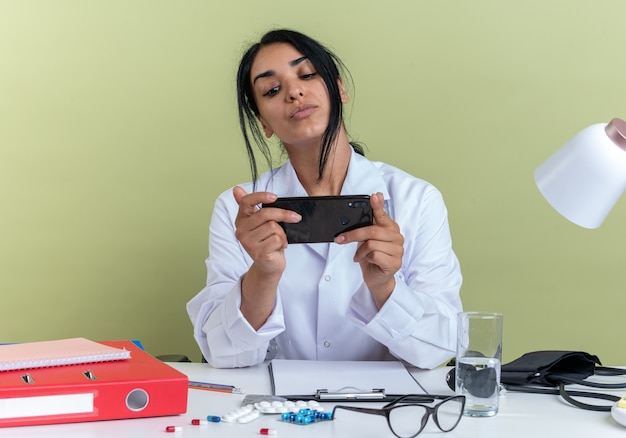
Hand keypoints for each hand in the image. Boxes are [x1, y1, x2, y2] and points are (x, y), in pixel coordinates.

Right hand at [233, 186, 300, 275]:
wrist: (269, 264)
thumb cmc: (267, 240)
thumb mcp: (261, 222)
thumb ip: (252, 207)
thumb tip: (236, 189)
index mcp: (241, 220)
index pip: (246, 202)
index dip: (260, 196)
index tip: (275, 197)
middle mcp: (241, 230)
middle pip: (265, 214)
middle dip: (284, 214)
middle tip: (296, 217)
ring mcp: (248, 242)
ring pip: (273, 227)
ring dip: (283, 233)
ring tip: (281, 239)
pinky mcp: (257, 252)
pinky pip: (276, 239)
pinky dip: (283, 241)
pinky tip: (280, 246)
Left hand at [335, 192, 403, 307]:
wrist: (376, 278)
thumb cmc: (371, 255)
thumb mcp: (367, 238)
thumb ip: (366, 225)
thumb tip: (360, 212)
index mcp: (390, 228)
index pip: (383, 215)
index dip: (378, 206)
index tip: (373, 197)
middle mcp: (397, 237)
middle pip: (372, 230)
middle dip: (353, 234)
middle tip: (340, 239)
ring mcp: (398, 251)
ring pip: (371, 244)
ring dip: (360, 251)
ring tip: (359, 255)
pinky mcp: (394, 263)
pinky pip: (374, 255)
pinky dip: (364, 258)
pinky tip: (365, 261)